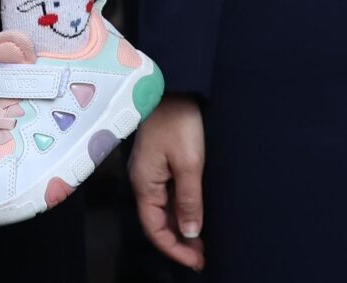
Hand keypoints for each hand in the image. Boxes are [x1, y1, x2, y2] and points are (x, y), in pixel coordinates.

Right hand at [130, 96, 207, 269]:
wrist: (173, 84)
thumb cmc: (178, 121)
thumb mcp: (189, 163)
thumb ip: (189, 200)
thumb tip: (189, 232)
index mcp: (144, 184)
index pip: (155, 229)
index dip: (175, 249)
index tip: (197, 261)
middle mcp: (143, 181)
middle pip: (156, 222)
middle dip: (178, 242)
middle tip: (203, 256)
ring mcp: (149, 171)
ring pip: (162, 210)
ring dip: (180, 227)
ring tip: (202, 241)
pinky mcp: (158, 161)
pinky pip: (165, 194)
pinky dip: (179, 210)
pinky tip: (193, 213)